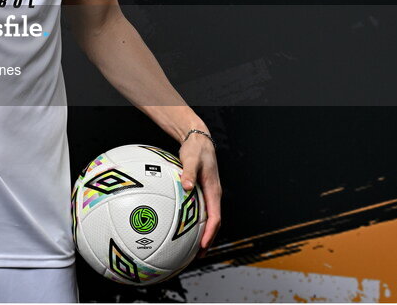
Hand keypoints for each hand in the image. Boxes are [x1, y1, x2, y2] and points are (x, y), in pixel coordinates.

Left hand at [178, 132, 221, 257]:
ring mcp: (207, 194)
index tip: (202, 245)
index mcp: (214, 191)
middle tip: (196, 256)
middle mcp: (213, 195)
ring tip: (190, 248)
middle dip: (207, 241)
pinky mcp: (200, 192)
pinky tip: (181, 226)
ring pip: (207, 219)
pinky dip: (194, 222)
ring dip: (201, 234)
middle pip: (213, 224)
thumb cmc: (196, 149)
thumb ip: (190, 172)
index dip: (210, 233)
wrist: (199, 141)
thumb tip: (187, 186)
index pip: (215, 217)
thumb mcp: (192, 159)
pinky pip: (199, 211)